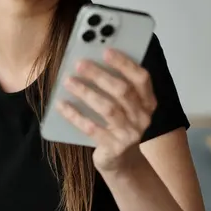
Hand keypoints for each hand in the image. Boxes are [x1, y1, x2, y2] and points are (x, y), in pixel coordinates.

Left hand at [56, 48, 156, 172]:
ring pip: (108, 108)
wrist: (120, 160)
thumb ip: (114, 85)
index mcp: (148, 101)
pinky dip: (74, 115)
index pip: (141, 78)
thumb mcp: (123, 105)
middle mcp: (143, 117)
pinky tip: (61, 104)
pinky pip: (91, 128)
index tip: (105, 51)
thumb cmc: (118, 125)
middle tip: (80, 64)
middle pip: (123, 91)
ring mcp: (129, 134)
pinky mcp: (114, 147)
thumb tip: (90, 60)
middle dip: (100, 75)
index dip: (124, 63)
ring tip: (68, 81)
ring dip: (86, 92)